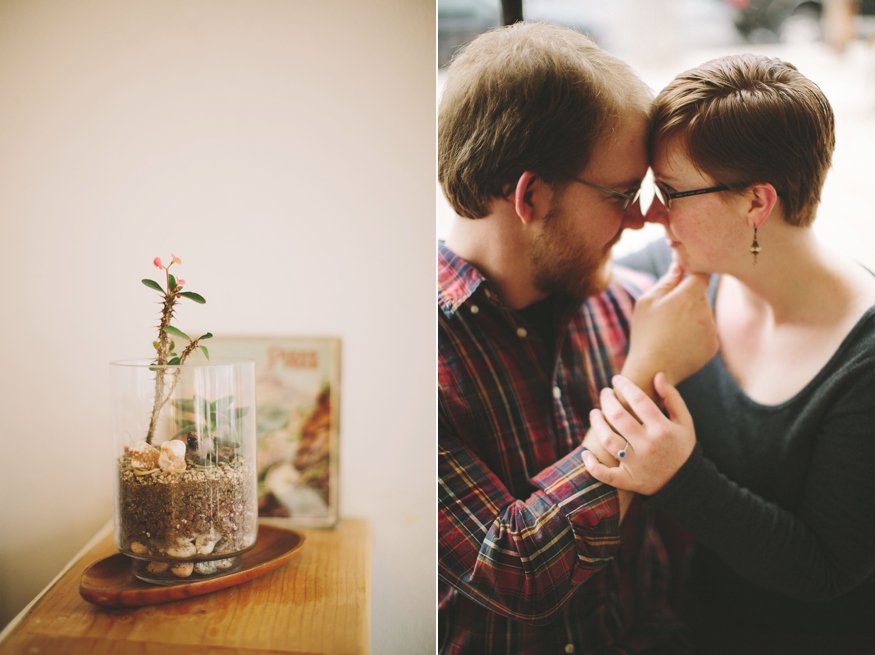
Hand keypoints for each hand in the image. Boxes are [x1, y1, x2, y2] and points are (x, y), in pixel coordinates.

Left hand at [581, 373, 695, 494]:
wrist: (686, 482)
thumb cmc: (681, 447)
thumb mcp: (684, 422)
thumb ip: (672, 398)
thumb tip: (657, 375)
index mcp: (663, 429)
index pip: (639, 400)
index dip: (625, 386)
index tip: (617, 379)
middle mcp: (648, 445)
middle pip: (618, 416)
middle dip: (607, 400)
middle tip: (605, 392)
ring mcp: (636, 464)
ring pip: (608, 440)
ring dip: (596, 423)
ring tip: (595, 412)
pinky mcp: (628, 480)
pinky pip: (605, 474)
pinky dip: (592, 465)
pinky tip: (586, 453)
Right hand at [622, 263, 717, 395]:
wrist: (653, 369)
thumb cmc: (645, 333)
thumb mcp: (647, 302)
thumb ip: (666, 281)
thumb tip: (679, 266)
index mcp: (687, 297)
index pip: (701, 275)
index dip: (692, 276)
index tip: (682, 281)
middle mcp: (704, 312)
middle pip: (701, 296)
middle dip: (688, 299)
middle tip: (667, 315)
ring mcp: (711, 330)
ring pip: (704, 314)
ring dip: (692, 317)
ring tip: (671, 332)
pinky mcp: (713, 346)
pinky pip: (707, 331)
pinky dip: (696, 334)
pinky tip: (679, 343)